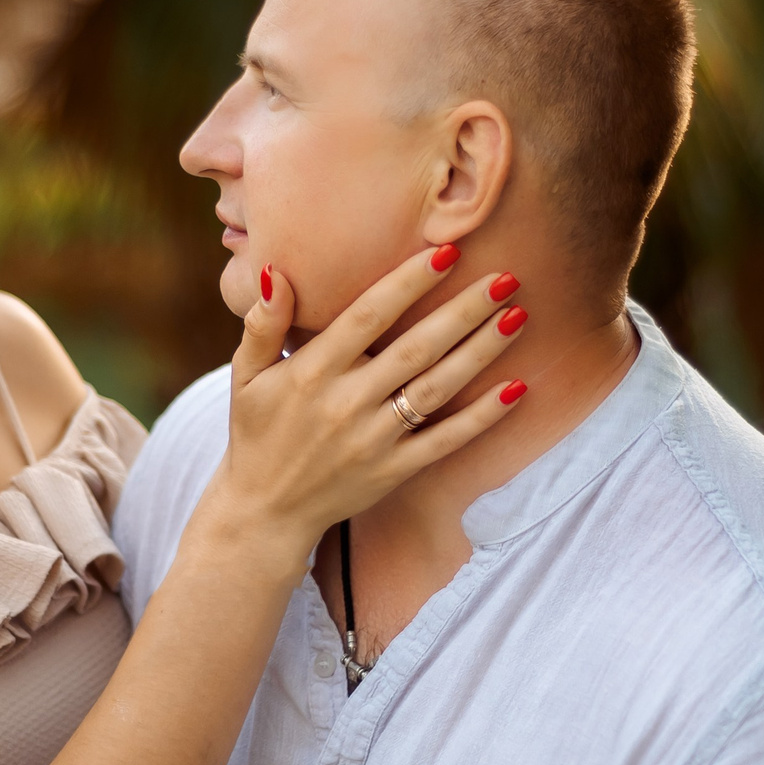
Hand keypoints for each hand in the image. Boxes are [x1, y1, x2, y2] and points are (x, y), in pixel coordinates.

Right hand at [204, 246, 526, 555]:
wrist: (265, 513)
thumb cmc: (258, 434)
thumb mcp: (246, 376)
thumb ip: (261, 323)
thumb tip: (277, 273)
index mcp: (311, 372)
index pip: (367, 316)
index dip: (408, 283)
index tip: (446, 251)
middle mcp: (346, 403)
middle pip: (415, 348)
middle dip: (462, 311)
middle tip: (506, 277)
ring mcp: (374, 440)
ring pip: (437, 389)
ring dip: (480, 352)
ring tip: (517, 316)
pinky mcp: (394, 471)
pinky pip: (445, 441)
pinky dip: (482, 417)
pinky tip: (516, 388)